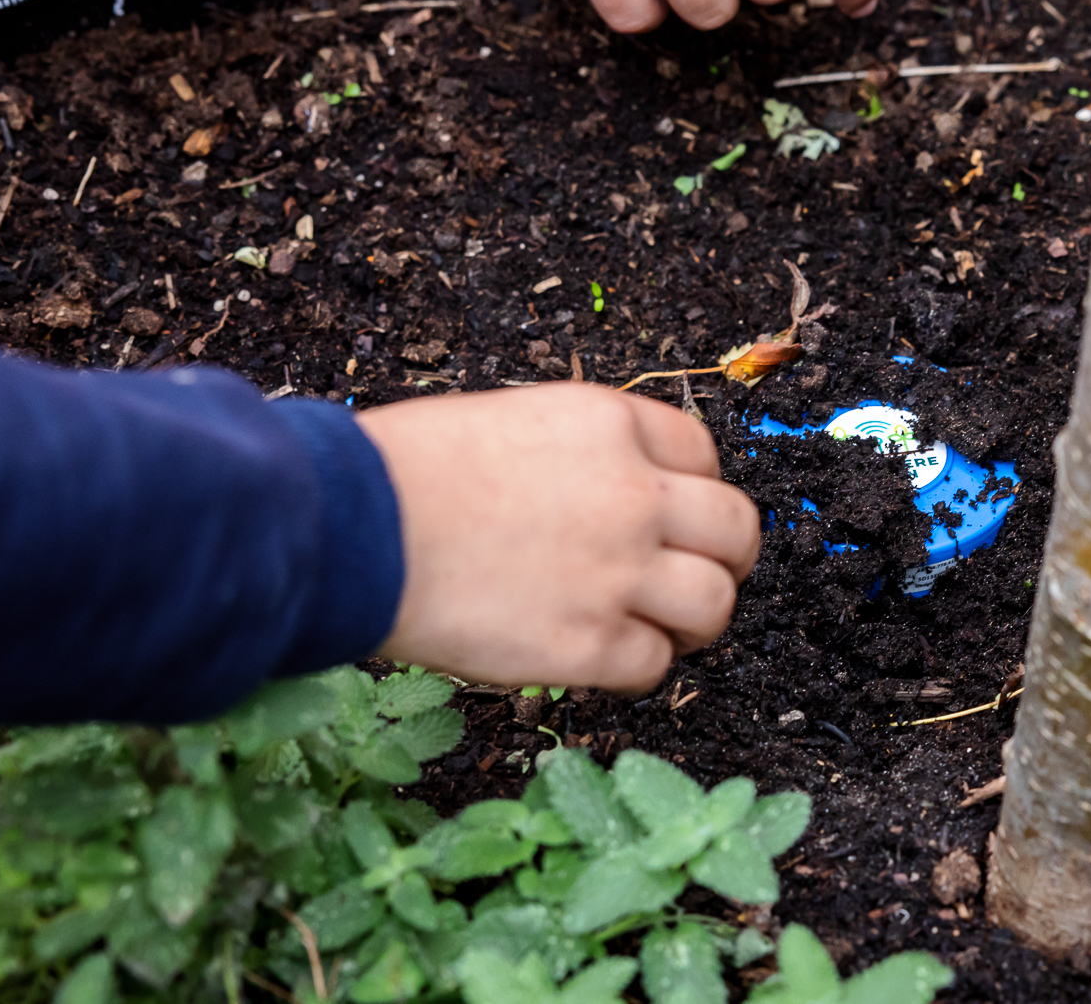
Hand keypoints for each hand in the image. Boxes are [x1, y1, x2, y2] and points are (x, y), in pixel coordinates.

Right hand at [357, 384, 759, 692]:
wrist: (355, 528)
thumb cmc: (403, 472)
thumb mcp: (511, 422)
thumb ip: (579, 457)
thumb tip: (604, 497)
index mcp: (610, 426)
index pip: (703, 457)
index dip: (694, 494)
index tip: (677, 519)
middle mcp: (633, 493)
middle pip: (735, 529)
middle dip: (727, 559)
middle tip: (702, 579)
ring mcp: (618, 571)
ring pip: (715, 603)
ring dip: (696, 621)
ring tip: (663, 630)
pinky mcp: (589, 644)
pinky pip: (653, 666)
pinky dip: (635, 668)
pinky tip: (599, 658)